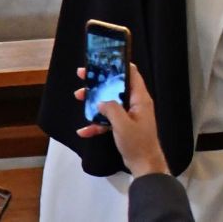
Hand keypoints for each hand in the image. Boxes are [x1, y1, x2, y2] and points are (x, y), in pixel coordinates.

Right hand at [74, 63, 168, 177]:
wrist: (144, 163)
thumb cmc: (137, 142)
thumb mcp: (122, 124)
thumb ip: (111, 109)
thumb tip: (101, 101)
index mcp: (140, 98)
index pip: (132, 74)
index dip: (119, 65)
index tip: (104, 60)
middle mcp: (135, 103)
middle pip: (116, 87)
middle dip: (100, 82)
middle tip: (83, 75)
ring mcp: (129, 115)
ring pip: (109, 103)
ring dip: (94, 102)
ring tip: (78, 96)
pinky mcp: (123, 126)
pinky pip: (108, 121)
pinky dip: (96, 124)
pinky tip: (83, 131)